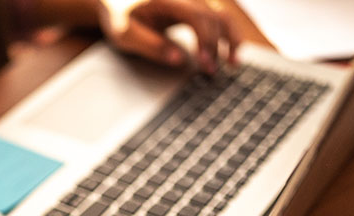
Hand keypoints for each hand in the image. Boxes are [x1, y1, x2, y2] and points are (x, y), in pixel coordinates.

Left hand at [98, 0, 240, 72]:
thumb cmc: (118, 15)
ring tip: (234, 62)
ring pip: (221, 13)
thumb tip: (178, 60)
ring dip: (231, 37)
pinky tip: (230, 51)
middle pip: (214, 14)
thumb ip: (151, 45)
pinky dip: (226, 34)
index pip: (197, 15)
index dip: (206, 40)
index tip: (206, 63)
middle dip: (219, 45)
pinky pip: (217, 16)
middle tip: (213, 72)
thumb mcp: (125, 34)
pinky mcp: (194, 5)